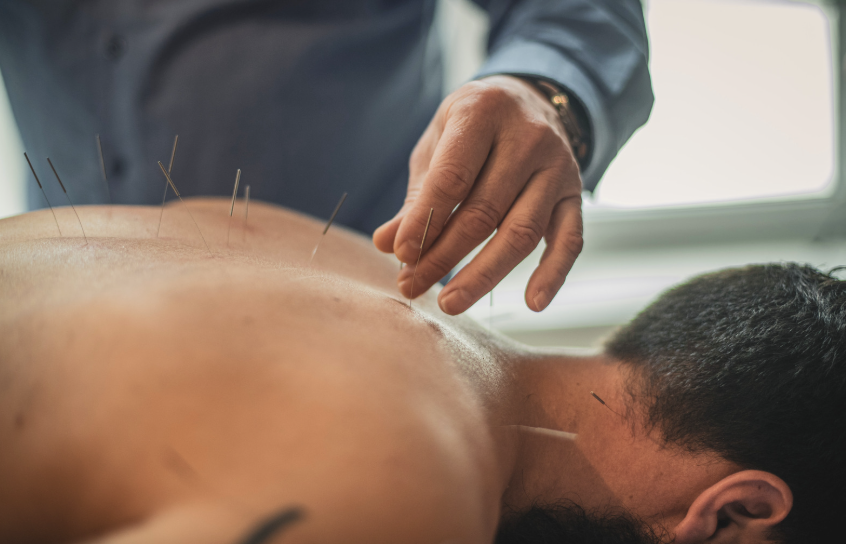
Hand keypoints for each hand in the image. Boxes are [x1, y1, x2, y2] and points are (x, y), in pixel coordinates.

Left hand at [373, 75, 583, 314]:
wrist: (529, 100)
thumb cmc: (471, 129)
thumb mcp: (437, 147)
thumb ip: (417, 196)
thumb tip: (386, 244)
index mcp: (483, 112)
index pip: (452, 177)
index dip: (425, 221)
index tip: (401, 255)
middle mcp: (527, 137)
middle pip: (484, 212)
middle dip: (443, 256)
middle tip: (412, 285)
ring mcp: (557, 167)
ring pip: (522, 232)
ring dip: (483, 275)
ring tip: (450, 302)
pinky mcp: (575, 194)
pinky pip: (569, 240)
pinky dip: (553, 274)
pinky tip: (532, 304)